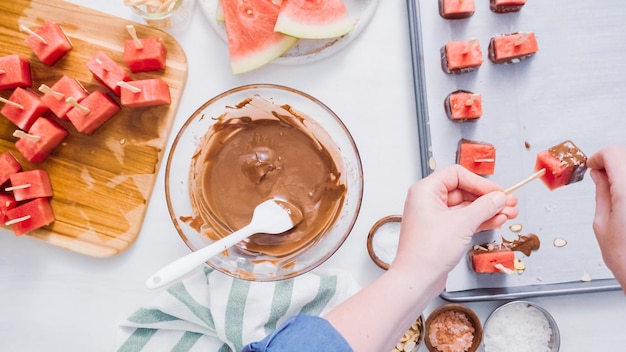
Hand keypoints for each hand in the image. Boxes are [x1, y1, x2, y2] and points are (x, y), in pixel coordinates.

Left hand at [392, 165, 517, 287]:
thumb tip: (498, 198)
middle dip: (487, 198)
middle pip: (463, 190)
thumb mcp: (463, 223)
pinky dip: (479, 221)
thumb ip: (484, 207)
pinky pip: (462, 220)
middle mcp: (427, 201)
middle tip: (509, 203)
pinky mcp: (440, 232)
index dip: (480, 182)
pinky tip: (496, 222)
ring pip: (465, 207)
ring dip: (487, 210)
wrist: (417, 279)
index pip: (457, 175)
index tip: (498, 192)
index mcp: (425, 191)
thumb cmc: (427, 251)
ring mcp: (433, 217)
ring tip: (509, 214)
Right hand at [587, 144, 625, 291]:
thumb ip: (602, 193)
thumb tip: (599, 176)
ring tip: (615, 193)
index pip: (613, 153)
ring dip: (623, 176)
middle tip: (601, 178)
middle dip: (612, 164)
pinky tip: (625, 203)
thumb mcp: (603, 224)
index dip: (599, 157)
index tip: (593, 166)